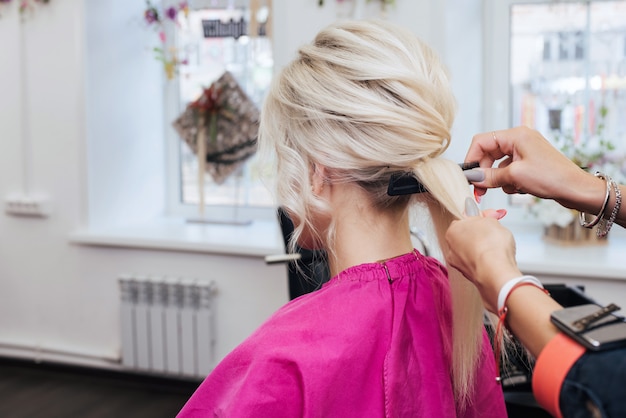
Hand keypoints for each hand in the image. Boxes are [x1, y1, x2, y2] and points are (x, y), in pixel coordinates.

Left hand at [444, 209, 521, 312]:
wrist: (495, 272)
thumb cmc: (490, 246)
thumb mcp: (491, 221)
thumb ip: (485, 217)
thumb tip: (483, 216)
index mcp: (452, 231)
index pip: (464, 222)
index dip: (479, 220)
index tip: (489, 220)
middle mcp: (451, 248)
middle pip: (467, 237)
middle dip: (481, 235)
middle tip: (495, 233)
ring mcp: (459, 264)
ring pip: (472, 252)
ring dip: (483, 249)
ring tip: (497, 248)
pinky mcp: (469, 275)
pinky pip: (478, 264)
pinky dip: (486, 262)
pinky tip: (495, 260)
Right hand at [465, 126, 599, 211]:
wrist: (576, 189)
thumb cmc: (553, 177)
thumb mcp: (515, 177)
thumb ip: (490, 176)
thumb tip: (473, 177)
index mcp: (516, 135)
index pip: (481, 141)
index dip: (472, 158)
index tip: (468, 175)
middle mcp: (519, 140)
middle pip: (489, 153)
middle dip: (484, 172)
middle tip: (479, 190)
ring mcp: (524, 151)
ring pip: (498, 164)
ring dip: (498, 179)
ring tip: (507, 188)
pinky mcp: (529, 163)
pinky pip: (508, 171)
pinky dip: (508, 181)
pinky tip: (519, 188)